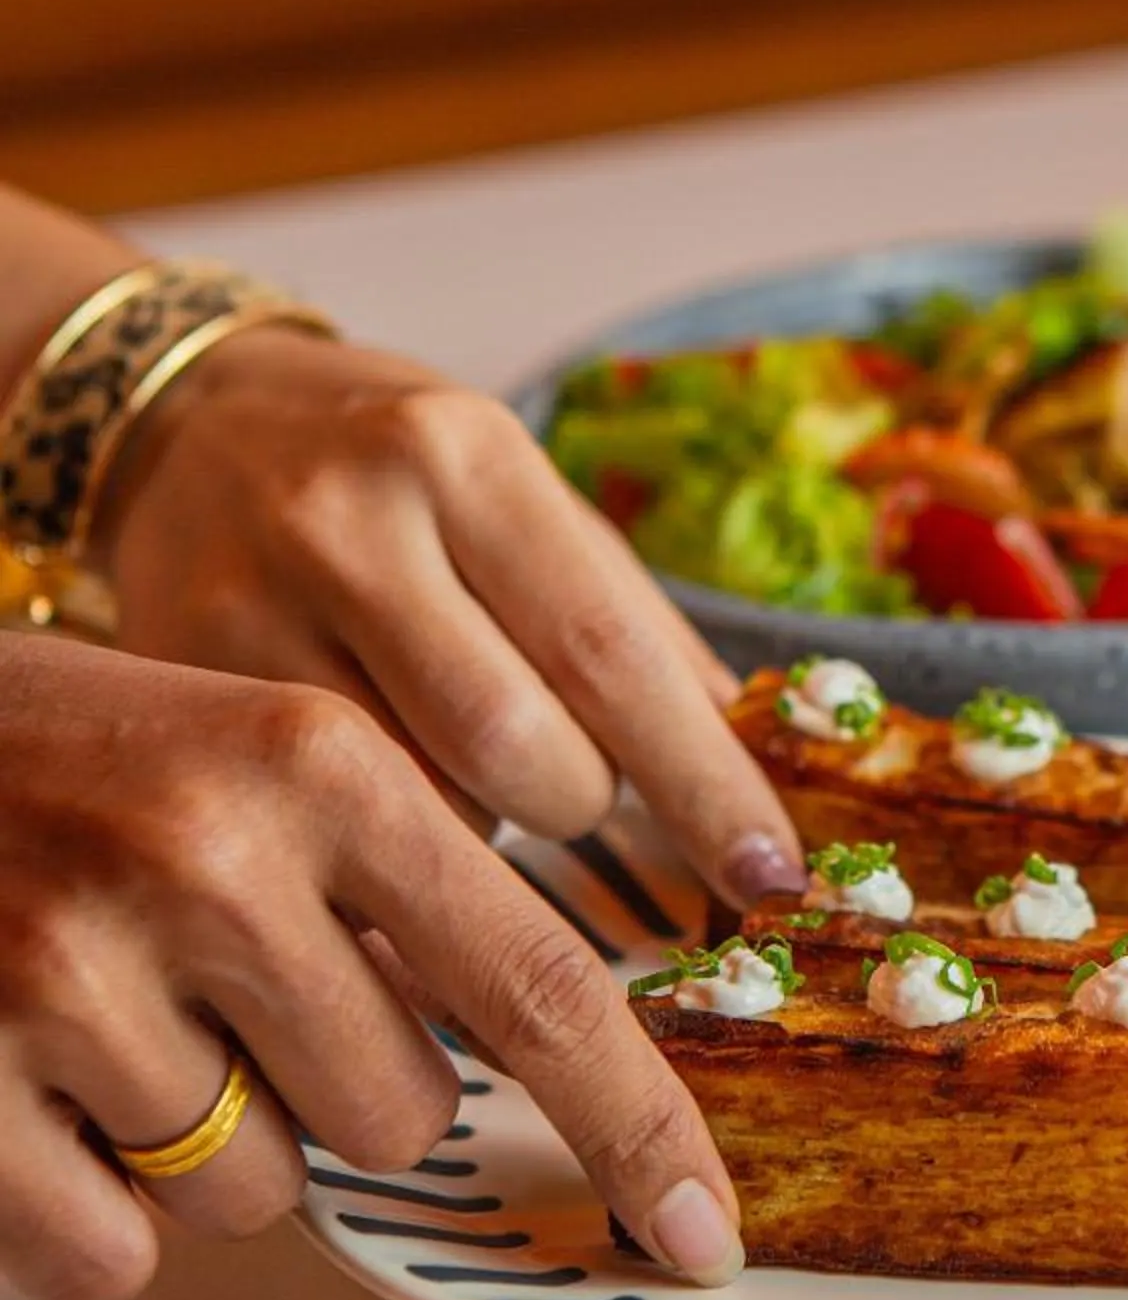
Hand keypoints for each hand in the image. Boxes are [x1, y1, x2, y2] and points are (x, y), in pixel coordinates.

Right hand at [0, 635, 746, 1299]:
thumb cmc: (88, 757)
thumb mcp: (270, 749)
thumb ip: (408, 875)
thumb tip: (563, 1046)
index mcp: (324, 762)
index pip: (540, 988)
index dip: (639, 1129)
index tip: (709, 1235)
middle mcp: (212, 857)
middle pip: (400, 1119)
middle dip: (340, 1090)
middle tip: (231, 990)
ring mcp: (73, 968)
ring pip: (261, 1196)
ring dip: (213, 1144)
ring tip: (122, 1013)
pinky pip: (114, 1256)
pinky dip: (92, 1213)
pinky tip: (40, 1089)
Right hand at [96, 326, 803, 902]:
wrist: (186, 423)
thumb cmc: (396, 477)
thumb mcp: (522, 501)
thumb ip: (633, 628)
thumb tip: (748, 785)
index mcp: (467, 456)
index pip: (611, 650)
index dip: (703, 781)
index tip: (773, 876)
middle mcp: (352, 520)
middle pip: (518, 748)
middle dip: (579, 801)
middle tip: (576, 788)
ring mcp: (251, 606)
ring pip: (420, 804)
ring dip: (484, 827)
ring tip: (469, 771)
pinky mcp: (182, 683)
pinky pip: (327, 826)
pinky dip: (394, 841)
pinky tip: (386, 800)